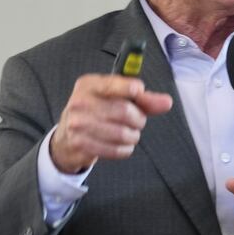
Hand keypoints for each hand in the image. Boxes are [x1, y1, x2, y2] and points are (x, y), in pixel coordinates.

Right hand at [49, 74, 172, 172]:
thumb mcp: (116, 98)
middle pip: (124, 111)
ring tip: (129, 133)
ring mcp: (78, 124)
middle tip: (137, 120)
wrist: (67, 137)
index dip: (132, 89)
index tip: (140, 91)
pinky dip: (125, 149)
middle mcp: (80, 102)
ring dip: (133, 135)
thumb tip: (166, 102)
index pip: (114, 84)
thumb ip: (143, 98)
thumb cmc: (96, 112)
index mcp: (89, 84)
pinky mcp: (80, 144)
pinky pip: (115, 149)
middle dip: (138, 118)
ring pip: (122, 133)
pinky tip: (121, 144)